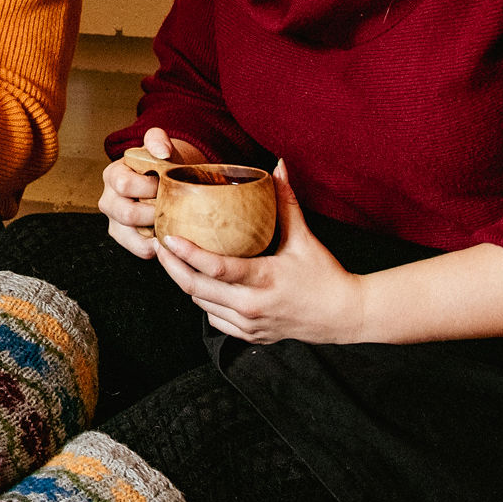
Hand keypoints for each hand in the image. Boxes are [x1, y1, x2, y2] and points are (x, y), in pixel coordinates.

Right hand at [99, 127, 207, 259]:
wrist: (167, 179)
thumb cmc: (162, 164)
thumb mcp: (159, 145)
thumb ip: (157, 139)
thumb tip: (161, 152)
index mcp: (113, 175)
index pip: (124, 184)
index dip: (149, 186)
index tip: (165, 182)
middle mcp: (108, 200)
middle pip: (127, 213)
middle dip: (155, 211)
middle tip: (172, 205)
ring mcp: (115, 222)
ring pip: (132, 235)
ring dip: (156, 229)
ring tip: (172, 220)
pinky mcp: (126, 238)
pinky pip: (140, 249)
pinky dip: (157, 245)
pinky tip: (170, 234)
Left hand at [153, 160, 368, 343]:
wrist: (344, 316)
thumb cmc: (325, 275)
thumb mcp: (305, 238)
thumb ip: (286, 202)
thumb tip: (278, 166)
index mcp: (265, 279)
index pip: (217, 268)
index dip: (188, 253)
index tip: (167, 238)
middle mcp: (252, 305)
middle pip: (197, 289)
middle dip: (171, 267)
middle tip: (157, 245)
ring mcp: (250, 324)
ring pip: (201, 304)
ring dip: (184, 283)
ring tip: (171, 260)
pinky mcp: (250, 335)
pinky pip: (214, 319)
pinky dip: (203, 301)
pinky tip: (198, 282)